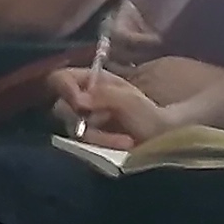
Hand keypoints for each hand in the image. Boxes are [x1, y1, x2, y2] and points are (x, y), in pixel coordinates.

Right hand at [50, 64, 164, 147]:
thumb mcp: (130, 100)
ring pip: (74, 129)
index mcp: (90, 81)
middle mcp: (82, 100)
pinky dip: (106, 143)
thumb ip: (104, 95)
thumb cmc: (149, 113)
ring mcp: (83, 122)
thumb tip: (79, 101)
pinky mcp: (88, 141)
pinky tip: (125, 143)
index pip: (60, 78)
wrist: (162, 139)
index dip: (64, 88)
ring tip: (126, 139)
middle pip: (61, 107)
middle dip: (82, 117)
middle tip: (103, 120)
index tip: (78, 102)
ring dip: (100, 135)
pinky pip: (84, 145)